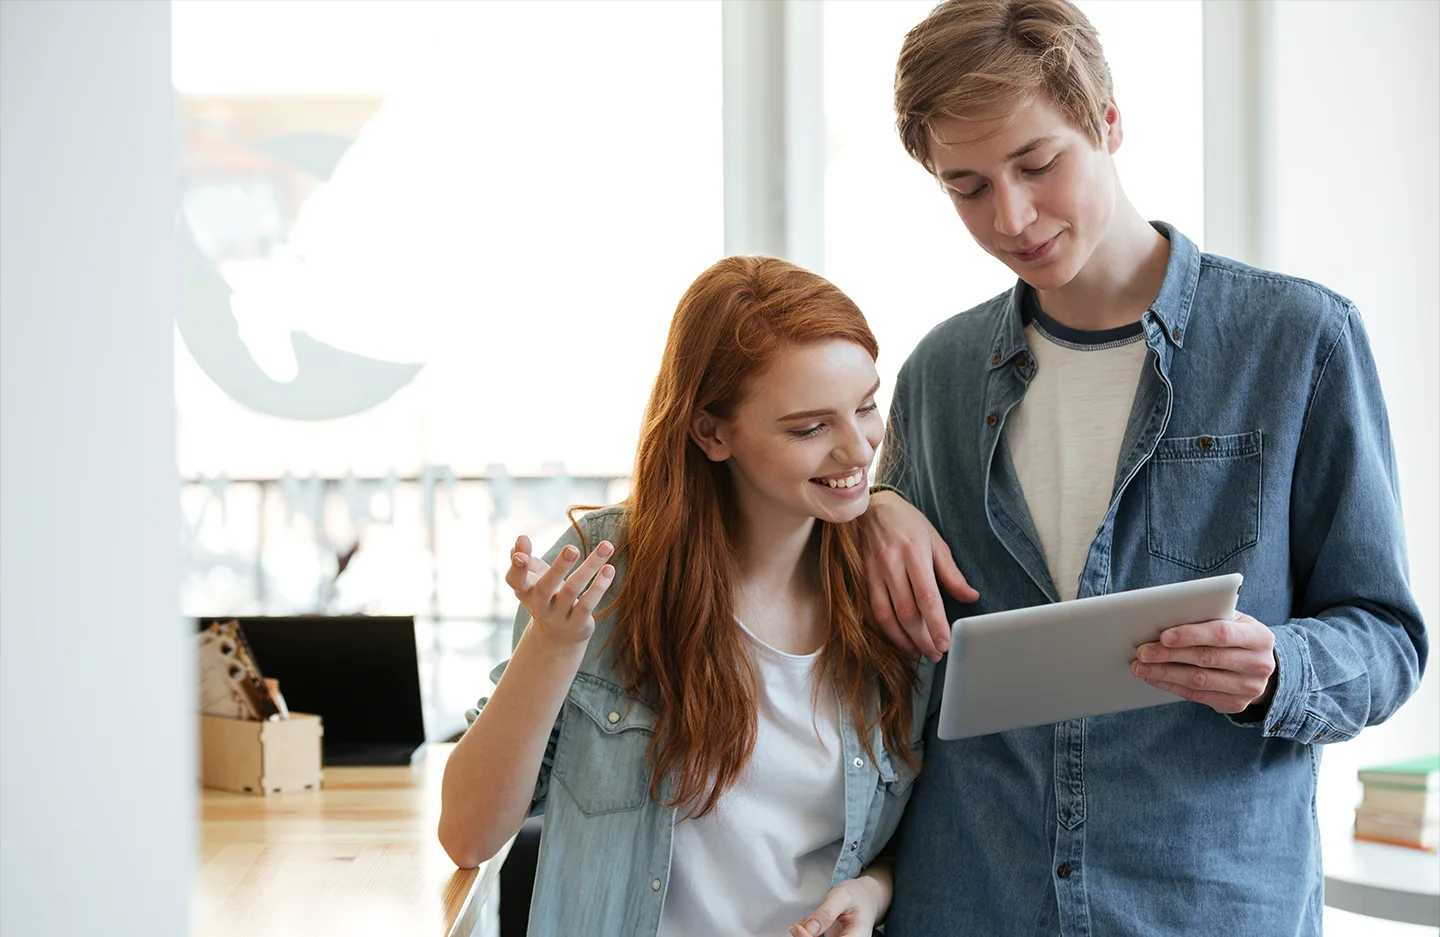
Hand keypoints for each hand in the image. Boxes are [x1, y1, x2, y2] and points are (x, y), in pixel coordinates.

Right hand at [504, 534, 615, 646]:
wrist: (558, 635)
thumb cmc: (545, 595)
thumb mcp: (532, 576)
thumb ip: (523, 556)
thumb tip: (520, 539)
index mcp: (524, 591)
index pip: (515, 580)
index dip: (517, 567)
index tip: (521, 551)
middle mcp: (539, 605)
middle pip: (545, 587)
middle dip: (558, 567)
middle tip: (572, 548)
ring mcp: (558, 615)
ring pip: (573, 590)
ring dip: (590, 567)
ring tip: (606, 546)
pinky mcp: (577, 622)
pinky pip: (588, 604)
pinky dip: (599, 586)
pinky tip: (609, 569)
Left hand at [788, 876, 881, 936]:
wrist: (865, 898)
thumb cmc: (857, 896)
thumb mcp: (842, 896)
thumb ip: (826, 912)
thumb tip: (809, 929)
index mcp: (857, 936)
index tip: (799, 929)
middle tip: (796, 926)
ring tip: (801, 924)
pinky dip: (806, 934)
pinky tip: (805, 925)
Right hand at [860, 491, 979, 661]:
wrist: (868, 509)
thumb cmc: (906, 523)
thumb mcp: (935, 541)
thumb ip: (951, 573)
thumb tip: (970, 597)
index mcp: (915, 553)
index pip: (927, 596)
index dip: (936, 623)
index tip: (946, 642)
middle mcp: (892, 565)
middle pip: (908, 611)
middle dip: (923, 638)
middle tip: (937, 653)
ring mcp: (875, 573)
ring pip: (889, 616)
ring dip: (905, 640)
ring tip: (921, 652)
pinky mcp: (863, 579)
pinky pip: (875, 611)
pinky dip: (888, 630)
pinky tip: (901, 640)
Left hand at [1131, 611, 1276, 714]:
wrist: (1259, 665)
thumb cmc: (1235, 634)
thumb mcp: (1232, 620)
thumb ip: (1208, 616)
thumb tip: (1165, 616)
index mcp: (1259, 637)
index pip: (1221, 634)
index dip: (1191, 634)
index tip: (1163, 636)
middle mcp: (1259, 664)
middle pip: (1206, 658)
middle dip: (1169, 655)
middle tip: (1141, 652)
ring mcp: (1249, 688)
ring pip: (1199, 680)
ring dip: (1164, 673)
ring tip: (1140, 667)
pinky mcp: (1236, 704)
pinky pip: (1197, 696)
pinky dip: (1171, 686)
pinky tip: (1154, 678)